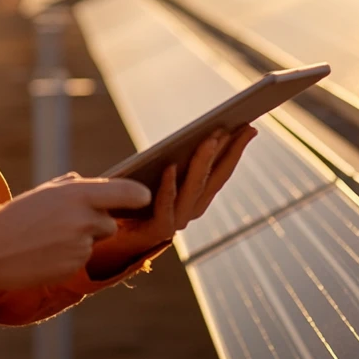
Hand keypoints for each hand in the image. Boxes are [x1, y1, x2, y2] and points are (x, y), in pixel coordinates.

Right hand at [0, 174, 151, 292]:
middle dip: (96, 224)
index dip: (138, 194)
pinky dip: (70, 257)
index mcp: (77, 194)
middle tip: (66, 223)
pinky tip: (47, 253)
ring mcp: (80, 245)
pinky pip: (82, 259)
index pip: (124, 192)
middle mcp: (84, 219)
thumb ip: (75, 187)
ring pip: (95, 242)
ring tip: (50, 238)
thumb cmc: (17, 216)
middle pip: (110, 223)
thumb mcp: (46, 192)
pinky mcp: (74, 266)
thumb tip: (99, 186)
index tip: (146, 196)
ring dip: (82, 241)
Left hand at [86, 124, 257, 279]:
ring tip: (209, 139)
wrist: (108, 231)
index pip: (222, 171)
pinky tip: (170, 166)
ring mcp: (176, 222)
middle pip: (214, 178)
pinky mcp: (156, 230)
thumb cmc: (133, 197)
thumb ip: (176, 158)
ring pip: (193, 190)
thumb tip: (198, 132)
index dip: (237, 150)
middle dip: (228, 152)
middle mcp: (192, 210)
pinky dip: (169, 187)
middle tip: (236, 127)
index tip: (249, 127)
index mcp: (197, 197)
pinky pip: (165, 206)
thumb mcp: (159, 172)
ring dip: (203, 163)